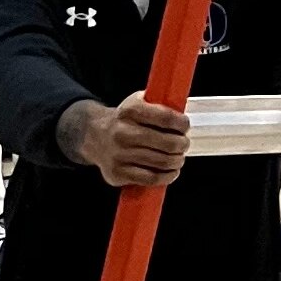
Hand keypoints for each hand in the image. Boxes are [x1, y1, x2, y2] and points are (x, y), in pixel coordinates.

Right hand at [72, 93, 187, 187]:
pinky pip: (150, 178)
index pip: (166, 118)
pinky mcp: (118, 174)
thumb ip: (158, 104)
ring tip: (179, 158)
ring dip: (177, 161)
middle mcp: (123, 133)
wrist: (95, 136)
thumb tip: (184, 112)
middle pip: (167, 143)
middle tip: (184, 144)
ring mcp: (120, 155)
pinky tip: (171, 172)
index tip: (185, 126)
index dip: (181, 124)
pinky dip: (166, 176)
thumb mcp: (137, 102)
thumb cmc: (124, 120)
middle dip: (182, 145)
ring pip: (161, 162)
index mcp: (130, 111)